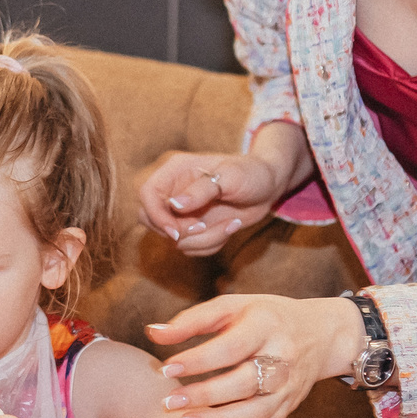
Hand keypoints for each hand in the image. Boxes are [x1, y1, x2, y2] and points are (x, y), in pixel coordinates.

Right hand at [138, 150, 284, 256]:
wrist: (269, 186)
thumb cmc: (251, 172)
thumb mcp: (230, 176)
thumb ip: (201, 190)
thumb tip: (174, 205)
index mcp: (175, 170)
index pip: (147, 193)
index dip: (156, 215)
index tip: (176, 231)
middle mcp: (173, 191)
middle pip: (149, 219)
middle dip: (178, 232)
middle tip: (205, 227)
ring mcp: (182, 212)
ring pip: (174, 239)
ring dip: (204, 240)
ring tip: (232, 225)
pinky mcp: (193, 228)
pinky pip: (190, 247)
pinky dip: (211, 244)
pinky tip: (230, 227)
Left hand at [143, 292, 363, 417]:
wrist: (321, 334)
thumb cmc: (265, 317)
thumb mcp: (232, 307)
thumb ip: (192, 320)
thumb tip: (152, 332)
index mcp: (267, 325)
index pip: (230, 347)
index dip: (198, 360)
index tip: (166, 368)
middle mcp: (283, 358)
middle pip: (244, 383)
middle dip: (204, 396)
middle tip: (168, 402)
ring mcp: (289, 387)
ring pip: (255, 413)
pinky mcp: (289, 407)